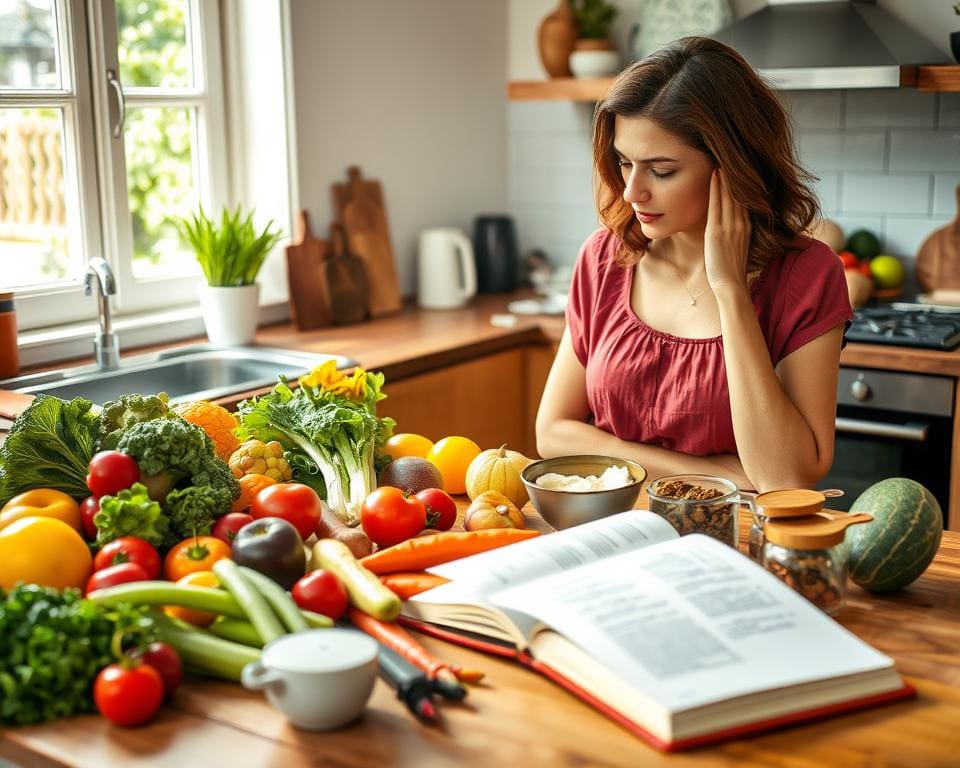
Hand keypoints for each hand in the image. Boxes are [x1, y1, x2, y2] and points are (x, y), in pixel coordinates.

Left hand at [704, 169, 750, 296]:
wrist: (731, 286)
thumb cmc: (731, 272)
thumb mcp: (736, 249)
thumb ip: (735, 237)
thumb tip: (730, 233)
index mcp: (746, 227)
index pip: (744, 200)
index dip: (742, 183)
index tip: (739, 168)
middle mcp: (741, 224)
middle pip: (739, 193)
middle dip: (735, 175)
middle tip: (731, 155)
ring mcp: (730, 226)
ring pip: (729, 195)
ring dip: (726, 176)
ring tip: (722, 158)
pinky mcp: (717, 231)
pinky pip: (717, 205)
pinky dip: (716, 189)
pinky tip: (714, 175)